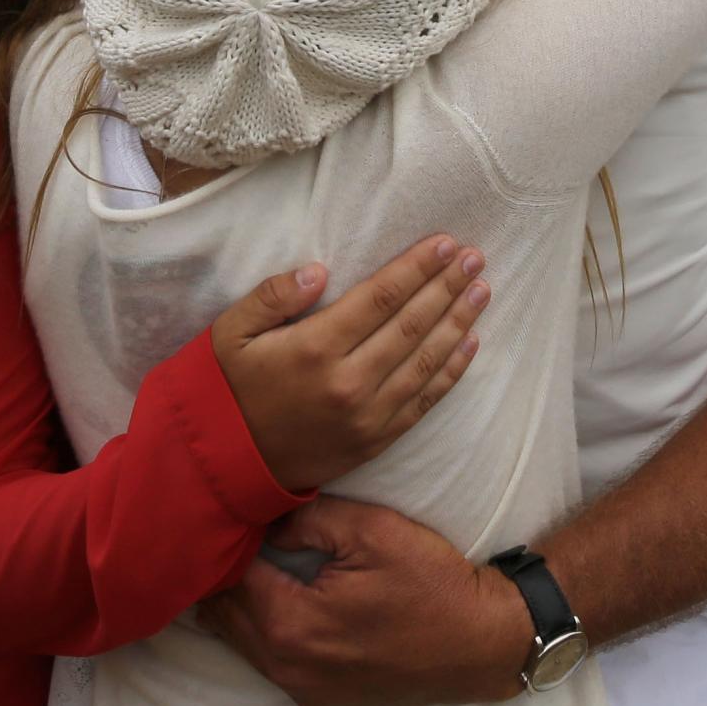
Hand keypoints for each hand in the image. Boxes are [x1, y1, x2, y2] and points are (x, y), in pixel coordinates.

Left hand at [199, 498, 532, 705]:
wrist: (481, 644)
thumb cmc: (431, 583)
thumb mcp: (371, 529)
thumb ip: (305, 520)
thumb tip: (264, 522)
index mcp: (290, 623)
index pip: (226, 576)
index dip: (227, 540)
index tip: (235, 513)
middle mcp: (285, 666)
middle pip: (221, 614)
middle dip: (223, 573)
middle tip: (237, 535)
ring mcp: (301, 690)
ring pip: (239, 641)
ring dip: (239, 603)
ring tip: (254, 563)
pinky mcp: (319, 701)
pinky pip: (268, 662)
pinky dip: (263, 630)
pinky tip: (281, 600)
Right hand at [209, 237, 488, 492]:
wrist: (225, 462)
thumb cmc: (227, 387)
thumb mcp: (230, 331)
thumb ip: (272, 295)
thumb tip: (319, 270)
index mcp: (315, 348)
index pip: (381, 298)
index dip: (417, 268)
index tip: (444, 243)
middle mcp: (349, 382)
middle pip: (412, 325)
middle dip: (447, 287)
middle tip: (475, 258)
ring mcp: (367, 416)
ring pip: (426, 362)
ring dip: (458, 323)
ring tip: (481, 291)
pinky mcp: (376, 441)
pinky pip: (424, 402)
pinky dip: (452, 371)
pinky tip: (470, 343)